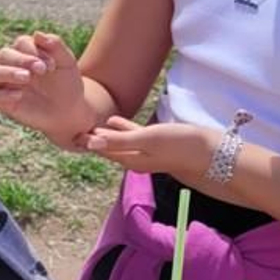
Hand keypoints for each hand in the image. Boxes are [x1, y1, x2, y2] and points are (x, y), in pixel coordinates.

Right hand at [0, 31, 88, 143]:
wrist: (68, 110)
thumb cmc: (66, 83)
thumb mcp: (66, 62)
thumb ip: (55, 45)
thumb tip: (37, 34)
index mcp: (26, 51)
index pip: (21, 43)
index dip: (34, 51)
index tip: (51, 66)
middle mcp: (11, 64)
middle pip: (3, 54)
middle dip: (21, 60)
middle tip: (41, 70)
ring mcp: (4, 82)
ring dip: (7, 72)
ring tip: (26, 78)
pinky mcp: (2, 101)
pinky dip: (3, 94)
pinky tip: (20, 95)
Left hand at [82, 117, 216, 181]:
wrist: (211, 152)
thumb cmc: (180, 145)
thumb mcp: (147, 140)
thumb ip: (119, 141)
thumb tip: (90, 143)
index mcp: (130, 160)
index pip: (101, 150)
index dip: (85, 142)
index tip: (68, 131)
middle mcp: (135, 159)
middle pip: (107, 148)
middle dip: (91, 139)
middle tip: (72, 126)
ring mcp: (146, 152)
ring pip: (118, 142)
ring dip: (103, 134)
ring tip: (88, 123)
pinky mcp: (157, 143)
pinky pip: (132, 136)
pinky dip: (121, 129)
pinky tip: (113, 120)